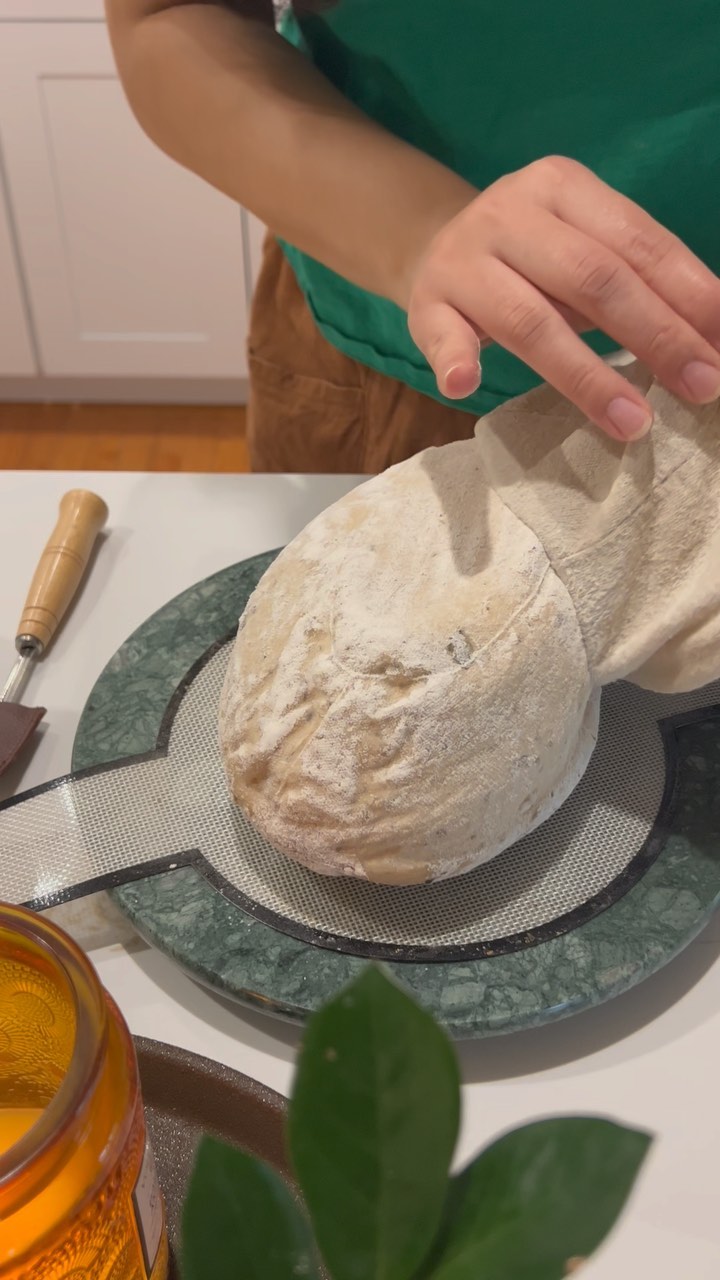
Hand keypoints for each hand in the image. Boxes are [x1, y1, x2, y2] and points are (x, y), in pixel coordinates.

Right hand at [406, 156, 719, 439]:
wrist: (430, 244)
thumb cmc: (529, 257)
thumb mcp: (582, 247)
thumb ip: (637, 279)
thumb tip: (715, 336)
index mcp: (564, 187)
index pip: (639, 243)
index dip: (690, 295)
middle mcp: (512, 213)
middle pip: (594, 278)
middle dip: (657, 336)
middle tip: (703, 386)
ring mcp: (464, 259)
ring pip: (530, 320)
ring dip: (586, 376)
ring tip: (632, 421)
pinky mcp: (426, 304)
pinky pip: (441, 337)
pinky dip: (456, 361)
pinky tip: (467, 386)